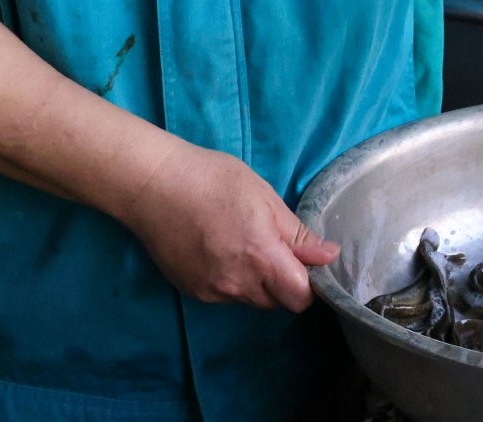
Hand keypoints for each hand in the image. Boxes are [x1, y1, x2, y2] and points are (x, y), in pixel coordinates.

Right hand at [115, 141, 339, 309]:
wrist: (154, 185)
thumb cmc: (213, 180)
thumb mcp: (265, 197)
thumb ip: (297, 234)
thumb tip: (328, 256)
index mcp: (261, 257)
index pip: (300, 297)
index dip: (310, 283)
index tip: (306, 262)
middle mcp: (237, 283)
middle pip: (276, 302)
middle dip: (284, 282)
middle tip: (273, 247)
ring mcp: (211, 291)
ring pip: (250, 299)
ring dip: (257, 282)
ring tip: (242, 243)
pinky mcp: (192, 290)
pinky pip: (225, 295)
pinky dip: (232, 280)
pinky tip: (219, 250)